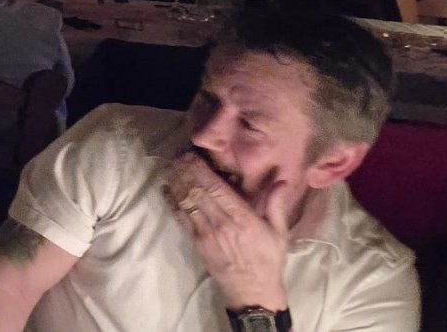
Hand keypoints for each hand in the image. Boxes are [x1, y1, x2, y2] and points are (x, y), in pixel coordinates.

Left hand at [163, 153, 289, 310]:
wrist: (252, 291)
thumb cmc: (268, 260)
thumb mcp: (279, 233)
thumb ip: (276, 205)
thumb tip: (281, 180)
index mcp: (243, 219)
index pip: (217, 189)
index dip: (201, 170)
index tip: (193, 155)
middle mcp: (221, 224)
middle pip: (198, 192)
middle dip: (185, 171)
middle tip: (177, 155)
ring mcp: (206, 234)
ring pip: (186, 202)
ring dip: (176, 182)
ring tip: (169, 166)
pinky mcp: (196, 243)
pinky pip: (180, 219)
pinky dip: (171, 202)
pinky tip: (165, 188)